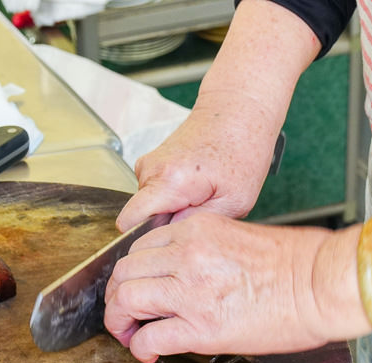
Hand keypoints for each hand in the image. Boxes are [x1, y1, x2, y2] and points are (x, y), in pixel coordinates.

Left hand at [104, 211, 336, 362]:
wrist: (325, 284)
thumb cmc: (298, 263)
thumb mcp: (240, 236)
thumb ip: (204, 248)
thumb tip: (186, 272)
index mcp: (197, 230)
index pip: (141, 245)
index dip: (131, 270)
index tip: (135, 286)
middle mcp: (186, 255)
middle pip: (125, 271)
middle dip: (116, 296)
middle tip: (124, 314)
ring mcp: (190, 291)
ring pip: (127, 300)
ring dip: (119, 321)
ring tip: (129, 334)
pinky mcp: (200, 327)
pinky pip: (150, 338)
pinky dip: (139, 349)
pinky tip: (147, 354)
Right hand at [116, 105, 278, 232]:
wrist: (238, 113)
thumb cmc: (242, 151)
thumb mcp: (233, 202)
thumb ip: (196, 224)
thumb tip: (171, 237)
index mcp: (168, 182)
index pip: (129, 223)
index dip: (144, 238)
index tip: (166, 241)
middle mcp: (151, 170)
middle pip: (140, 217)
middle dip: (165, 223)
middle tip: (198, 212)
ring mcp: (148, 164)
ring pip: (148, 205)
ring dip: (171, 208)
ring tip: (201, 196)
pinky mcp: (151, 163)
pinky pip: (153, 193)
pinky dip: (172, 196)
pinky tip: (195, 186)